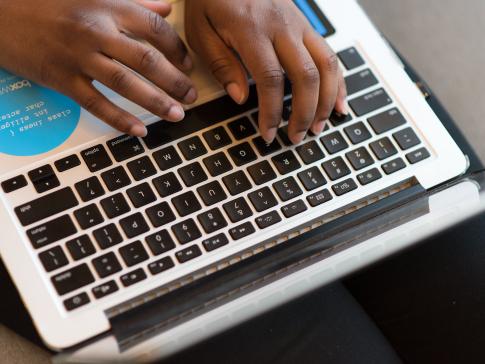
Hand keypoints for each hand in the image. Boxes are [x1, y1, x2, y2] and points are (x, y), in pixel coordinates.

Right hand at [0, 0, 196, 136]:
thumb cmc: (47, 0)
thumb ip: (134, 1)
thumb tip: (166, 8)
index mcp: (108, 6)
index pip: (156, 28)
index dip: (178, 49)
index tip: (188, 66)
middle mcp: (96, 30)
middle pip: (147, 60)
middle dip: (175, 81)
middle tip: (191, 97)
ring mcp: (78, 57)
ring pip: (126, 84)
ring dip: (156, 102)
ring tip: (176, 115)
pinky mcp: (61, 79)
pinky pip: (96, 103)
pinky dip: (120, 119)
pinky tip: (139, 130)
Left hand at [185, 0, 346, 143]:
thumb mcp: (201, 30)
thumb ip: (221, 64)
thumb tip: (241, 97)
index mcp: (252, 29)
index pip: (270, 79)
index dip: (272, 112)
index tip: (268, 133)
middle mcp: (282, 26)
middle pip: (306, 75)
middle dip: (304, 112)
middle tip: (296, 137)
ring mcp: (299, 24)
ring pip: (326, 65)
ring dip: (326, 100)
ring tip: (318, 126)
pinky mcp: (306, 25)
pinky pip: (330, 54)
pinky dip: (337, 81)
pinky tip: (337, 102)